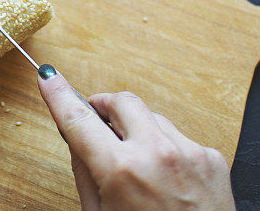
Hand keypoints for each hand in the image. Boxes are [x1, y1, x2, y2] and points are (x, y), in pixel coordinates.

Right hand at [36, 66, 235, 210]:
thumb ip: (85, 172)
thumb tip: (76, 135)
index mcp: (122, 171)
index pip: (79, 119)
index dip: (59, 95)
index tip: (48, 77)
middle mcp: (156, 153)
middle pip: (121, 101)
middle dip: (105, 107)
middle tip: (98, 122)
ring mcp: (188, 152)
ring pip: (152, 119)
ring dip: (139, 132)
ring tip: (140, 169)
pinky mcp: (211, 158)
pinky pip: (180, 139)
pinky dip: (167, 151)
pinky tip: (167, 181)